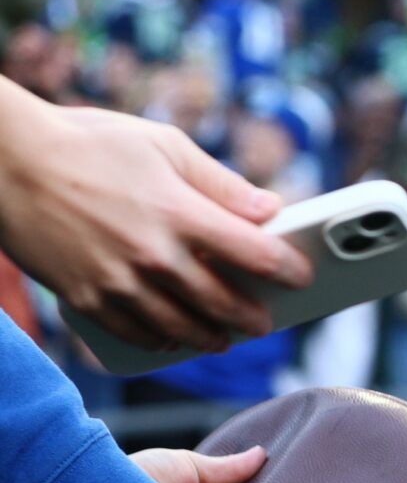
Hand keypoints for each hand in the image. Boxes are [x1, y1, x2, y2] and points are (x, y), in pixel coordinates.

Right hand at [0, 77, 311, 352]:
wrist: (6, 160)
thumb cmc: (91, 143)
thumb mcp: (165, 146)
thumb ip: (222, 183)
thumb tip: (271, 210)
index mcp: (180, 212)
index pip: (257, 254)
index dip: (289, 270)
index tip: (302, 277)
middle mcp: (153, 254)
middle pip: (224, 304)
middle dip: (253, 318)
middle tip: (265, 323)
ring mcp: (118, 282)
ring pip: (183, 328)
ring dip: (212, 338)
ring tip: (224, 337)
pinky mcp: (86, 299)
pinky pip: (136, 334)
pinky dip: (161, 339)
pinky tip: (173, 335)